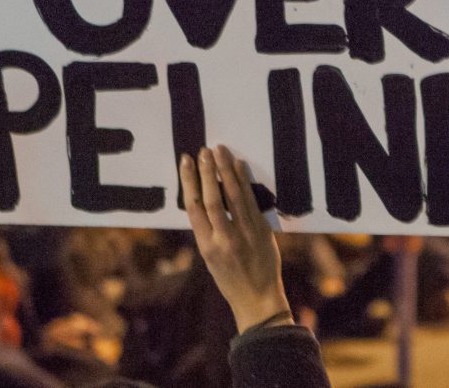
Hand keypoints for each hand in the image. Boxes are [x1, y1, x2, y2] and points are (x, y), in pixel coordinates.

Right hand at [180, 145, 291, 333]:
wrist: (258, 299)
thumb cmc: (230, 279)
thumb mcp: (209, 258)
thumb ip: (207, 230)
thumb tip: (202, 198)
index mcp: (206, 246)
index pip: (194, 207)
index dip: (189, 181)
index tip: (186, 161)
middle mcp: (224, 238)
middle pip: (213, 198)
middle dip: (207, 171)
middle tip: (203, 150)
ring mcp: (245, 233)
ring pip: (234, 195)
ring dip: (225, 170)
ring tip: (220, 150)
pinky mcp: (262, 230)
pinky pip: (251, 200)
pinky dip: (244, 180)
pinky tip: (239, 165)